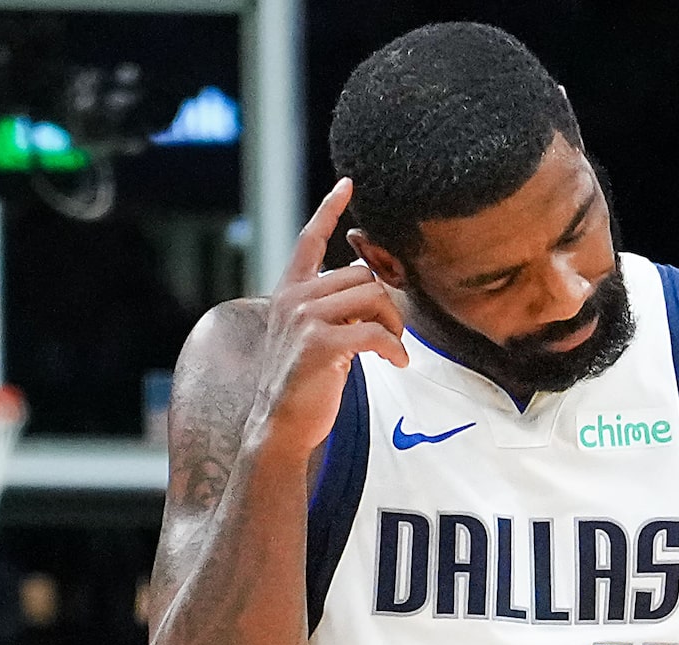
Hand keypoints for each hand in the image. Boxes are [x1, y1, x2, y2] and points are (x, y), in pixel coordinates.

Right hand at [249, 181, 409, 452]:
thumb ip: (330, 307)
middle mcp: (294, 299)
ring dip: (394, 323)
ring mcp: (304, 320)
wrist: (279, 427)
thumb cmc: (301, 385)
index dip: (329, 210)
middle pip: (360, 274)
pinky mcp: (320, 344)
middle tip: (393, 332)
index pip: (310, 240)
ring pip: (372, 296)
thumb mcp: (310, 336)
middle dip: (386, 302)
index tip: (347, 184)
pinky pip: (375, 332)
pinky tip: (398, 363)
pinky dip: (395, 348)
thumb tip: (368, 287)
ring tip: (395, 347)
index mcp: (289, 293)